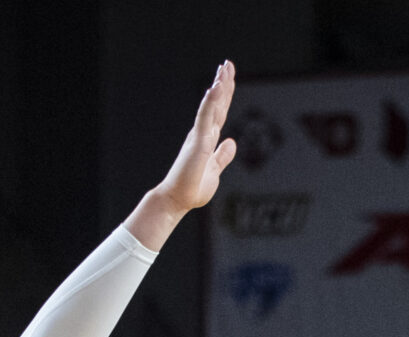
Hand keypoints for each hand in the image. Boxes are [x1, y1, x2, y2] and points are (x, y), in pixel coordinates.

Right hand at [148, 61, 237, 216]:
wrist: (177, 200)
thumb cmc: (192, 189)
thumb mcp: (214, 170)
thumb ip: (222, 156)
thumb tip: (231, 142)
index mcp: (207, 139)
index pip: (220, 112)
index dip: (225, 94)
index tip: (228, 77)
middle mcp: (203, 133)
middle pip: (217, 104)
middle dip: (223, 83)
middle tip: (227, 64)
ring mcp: (200, 135)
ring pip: (211, 106)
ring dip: (218, 87)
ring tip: (223, 69)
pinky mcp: (197, 141)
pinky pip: (205, 118)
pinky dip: (210, 102)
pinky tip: (215, 88)